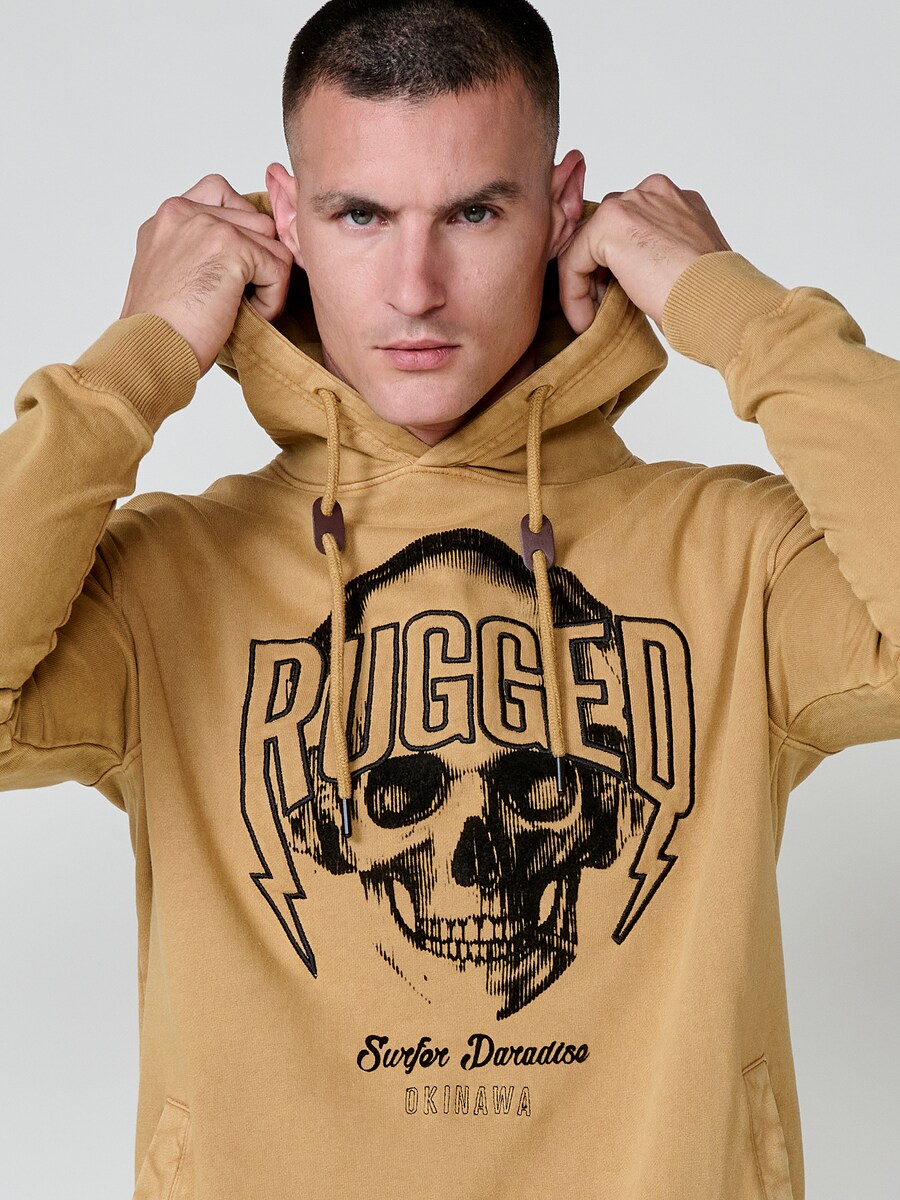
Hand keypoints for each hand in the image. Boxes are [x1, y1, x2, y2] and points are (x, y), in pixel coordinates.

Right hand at [120, 174, 293, 375]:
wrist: (148, 351)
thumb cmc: (157, 331)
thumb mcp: (169, 277)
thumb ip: (195, 251)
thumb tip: (241, 255)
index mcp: (167, 218)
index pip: (222, 194)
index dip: (242, 231)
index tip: (236, 268)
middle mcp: (183, 212)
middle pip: (256, 219)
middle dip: (259, 261)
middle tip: (241, 299)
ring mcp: (207, 225)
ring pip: (272, 242)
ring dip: (267, 281)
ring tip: (242, 310)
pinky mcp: (231, 247)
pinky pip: (279, 268)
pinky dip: (273, 300)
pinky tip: (248, 317)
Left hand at [557, 173, 731, 332]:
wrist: (722, 303)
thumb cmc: (712, 296)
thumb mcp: (684, 265)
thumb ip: (657, 254)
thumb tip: (631, 273)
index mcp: (676, 200)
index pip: (628, 226)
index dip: (615, 267)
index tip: (613, 299)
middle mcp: (654, 192)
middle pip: (604, 230)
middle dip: (597, 272)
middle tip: (600, 309)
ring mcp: (632, 203)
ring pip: (586, 244)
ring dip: (583, 285)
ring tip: (591, 319)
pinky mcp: (610, 225)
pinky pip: (573, 259)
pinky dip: (573, 294)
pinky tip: (585, 320)